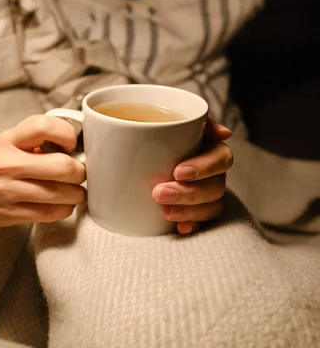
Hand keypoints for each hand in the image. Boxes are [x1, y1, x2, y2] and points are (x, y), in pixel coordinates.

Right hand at [0, 115, 86, 227]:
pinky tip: (61, 205)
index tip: (71, 144)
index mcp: (6, 140)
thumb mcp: (0, 144)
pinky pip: (52, 213)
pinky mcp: (11, 215)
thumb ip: (31, 142)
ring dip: (77, 194)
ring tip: (74, 191)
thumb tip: (68, 147)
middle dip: (80, 172)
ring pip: (64, 194)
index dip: (68, 134)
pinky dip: (65, 209)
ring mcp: (10, 191)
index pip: (45, 126)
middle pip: (64, 166)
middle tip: (79, 173)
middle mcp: (8, 164)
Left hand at [151, 118, 233, 234]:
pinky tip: (181, 228)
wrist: (125, 152)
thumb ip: (189, 119)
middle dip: (188, 193)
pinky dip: (192, 226)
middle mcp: (211, 173)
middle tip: (159, 193)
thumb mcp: (161, 119)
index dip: (204, 167)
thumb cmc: (150, 130)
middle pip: (215, 186)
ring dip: (190, 211)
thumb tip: (224, 133)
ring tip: (164, 212)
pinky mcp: (191, 212)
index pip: (221, 158)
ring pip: (211, 206)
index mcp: (208, 148)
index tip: (178, 172)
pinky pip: (201, 224)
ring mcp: (203, 195)